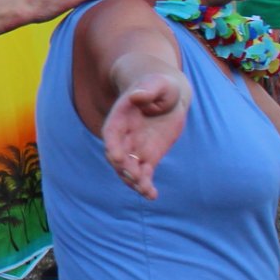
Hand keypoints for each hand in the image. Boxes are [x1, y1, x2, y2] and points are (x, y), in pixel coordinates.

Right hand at [101, 72, 190, 199]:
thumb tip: (138, 96)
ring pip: (128, 169)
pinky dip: (146, 186)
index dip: (112, 146)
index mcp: (120, 118)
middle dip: (124, 168)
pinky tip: (152, 195)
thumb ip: (148, 90)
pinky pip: (144, 174)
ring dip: (134, 181)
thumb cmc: (161, 86)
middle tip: (137, 177)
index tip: (117, 158)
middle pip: (118, 156)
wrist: (167, 96)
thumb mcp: (158, 84)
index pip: (111, 135)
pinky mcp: (148, 157)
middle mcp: (123, 136)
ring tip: (146, 190)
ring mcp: (135, 148)